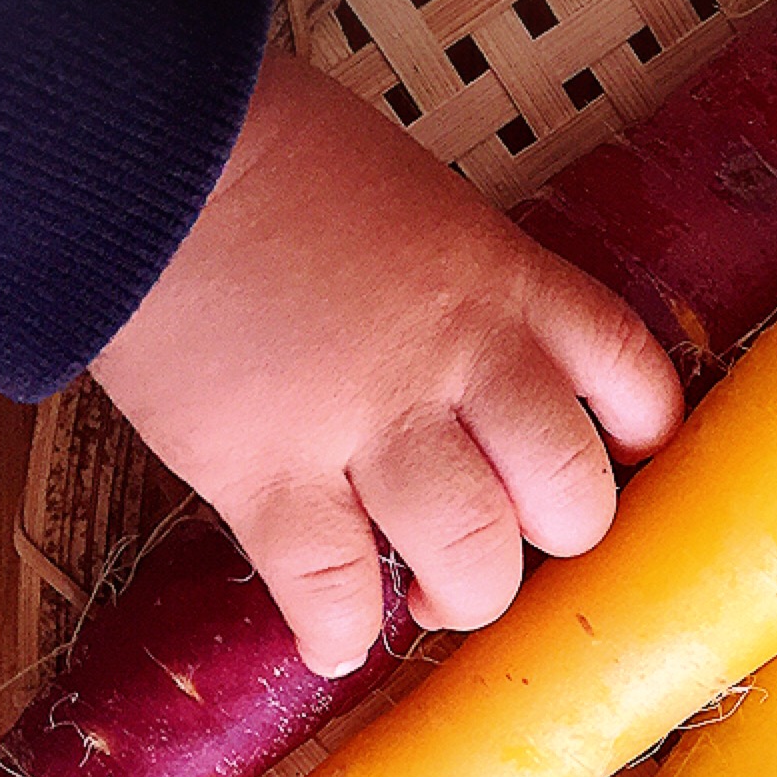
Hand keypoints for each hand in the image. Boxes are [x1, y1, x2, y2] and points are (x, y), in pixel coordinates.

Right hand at [92, 51, 682, 676]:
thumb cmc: (275, 158)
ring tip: (431, 593)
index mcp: (506, 283)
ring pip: (472, 555)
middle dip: (553, 535)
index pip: (631, 378)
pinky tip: (335, 635)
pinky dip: (340, 630)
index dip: (636, 436)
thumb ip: (471, 289)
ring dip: (463, 594)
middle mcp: (459, 358)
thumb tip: (490, 371)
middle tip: (508, 535)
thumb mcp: (422, 202)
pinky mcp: (263, 469)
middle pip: (568, 493)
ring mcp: (366, 420)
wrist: (140, 142)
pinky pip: (331, 587)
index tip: (611, 458)